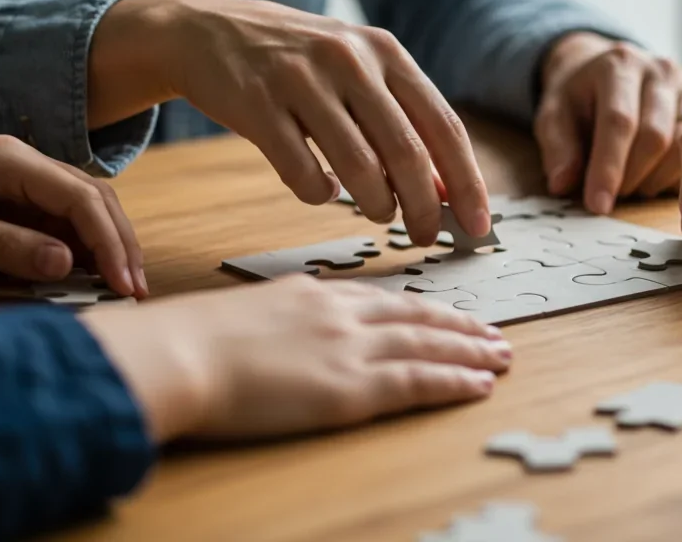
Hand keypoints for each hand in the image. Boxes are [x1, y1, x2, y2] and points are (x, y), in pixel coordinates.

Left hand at [0, 136, 145, 297]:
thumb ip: (5, 247)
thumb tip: (67, 265)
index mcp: (11, 160)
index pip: (80, 198)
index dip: (109, 242)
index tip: (123, 284)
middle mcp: (25, 162)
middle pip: (94, 197)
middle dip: (121, 243)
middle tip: (135, 290)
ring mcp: (20, 177)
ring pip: (83, 206)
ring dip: (107, 243)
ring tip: (122, 284)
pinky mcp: (12, 195)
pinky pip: (59, 217)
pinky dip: (81, 244)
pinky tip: (87, 272)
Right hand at [81, 275, 511, 442]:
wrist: (181, 354)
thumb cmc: (191, 342)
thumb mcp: (242, 314)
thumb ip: (275, 319)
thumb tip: (281, 331)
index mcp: (312, 294)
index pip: (381, 300)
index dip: (420, 309)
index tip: (445, 314)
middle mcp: (340, 313)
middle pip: (416, 317)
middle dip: (459, 326)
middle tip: (493, 332)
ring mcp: (350, 348)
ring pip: (427, 345)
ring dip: (470, 351)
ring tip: (501, 356)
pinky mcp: (351, 387)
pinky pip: (418, 381)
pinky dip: (454, 380)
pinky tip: (480, 384)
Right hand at [90, 0, 490, 244]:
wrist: (207, 30)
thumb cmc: (297, 61)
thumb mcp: (356, 71)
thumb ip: (400, 120)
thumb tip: (446, 190)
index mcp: (385, 51)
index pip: (444, 126)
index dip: (467, 183)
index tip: (481, 227)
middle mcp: (350, 60)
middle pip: (406, 154)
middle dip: (423, 208)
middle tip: (425, 236)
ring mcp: (302, 79)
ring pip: (358, 168)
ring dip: (375, 205)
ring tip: (377, 213)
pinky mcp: (258, 104)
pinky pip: (303, 173)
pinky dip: (319, 195)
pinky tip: (320, 188)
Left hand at [536, 32, 681, 214]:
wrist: (602, 69)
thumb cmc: (578, 97)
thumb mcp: (553, 115)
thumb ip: (558, 148)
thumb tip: (563, 184)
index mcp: (617, 66)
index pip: (618, 121)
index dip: (608, 168)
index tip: (598, 205)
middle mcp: (658, 71)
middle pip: (654, 136)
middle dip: (631, 177)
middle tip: (612, 195)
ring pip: (681, 147)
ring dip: (654, 179)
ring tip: (631, 185)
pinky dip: (674, 176)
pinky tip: (652, 178)